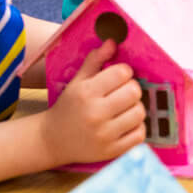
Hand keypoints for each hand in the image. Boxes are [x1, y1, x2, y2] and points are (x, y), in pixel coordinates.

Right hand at [42, 40, 145, 165]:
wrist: (52, 140)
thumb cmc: (68, 106)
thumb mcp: (77, 81)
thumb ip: (95, 60)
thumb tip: (113, 41)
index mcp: (86, 93)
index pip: (122, 73)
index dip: (124, 72)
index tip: (118, 77)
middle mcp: (95, 114)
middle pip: (134, 92)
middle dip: (131, 89)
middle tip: (122, 92)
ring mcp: (104, 135)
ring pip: (140, 113)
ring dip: (135, 108)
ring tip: (124, 108)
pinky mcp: (112, 151)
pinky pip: (140, 135)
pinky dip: (137, 128)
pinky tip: (125, 124)